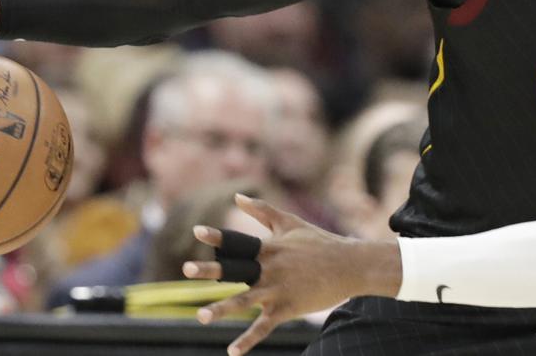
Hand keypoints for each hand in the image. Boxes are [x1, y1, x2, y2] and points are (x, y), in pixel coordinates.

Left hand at [183, 194, 400, 355]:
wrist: (350, 266)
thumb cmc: (319, 242)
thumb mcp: (290, 223)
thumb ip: (262, 210)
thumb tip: (237, 196)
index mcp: (270, 248)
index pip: (239, 241)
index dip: (218, 236)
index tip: (197, 231)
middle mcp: (271, 268)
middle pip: (236, 269)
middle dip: (211, 270)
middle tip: (185, 269)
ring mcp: (278, 290)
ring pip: (246, 300)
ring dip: (223, 309)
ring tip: (201, 316)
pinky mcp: (287, 309)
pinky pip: (264, 327)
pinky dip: (249, 340)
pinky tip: (232, 352)